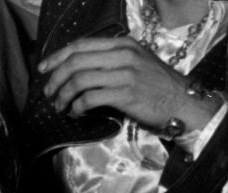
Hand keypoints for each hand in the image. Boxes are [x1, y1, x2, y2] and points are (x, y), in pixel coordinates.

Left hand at [39, 36, 222, 133]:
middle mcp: (123, 54)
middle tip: (48, 94)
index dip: (57, 57)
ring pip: (78, 80)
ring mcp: (125, 73)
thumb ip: (110, 60)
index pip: (81, 45)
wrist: (184, 102)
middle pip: (75, 61)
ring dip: (63, 96)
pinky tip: (76, 113)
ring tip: (60, 106)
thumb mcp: (135, 63)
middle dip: (55, 79)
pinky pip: (89, 99)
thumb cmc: (156, 86)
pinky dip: (76, 107)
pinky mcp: (126, 94)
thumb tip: (76, 70)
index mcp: (123, 44)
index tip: (43, 70)